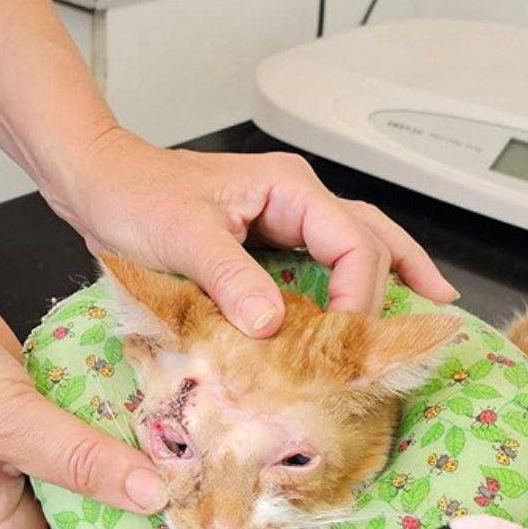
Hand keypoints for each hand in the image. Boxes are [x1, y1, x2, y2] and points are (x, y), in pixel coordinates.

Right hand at [0, 274, 166, 528]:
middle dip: (130, 527)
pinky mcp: (42, 410)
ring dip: (131, 470)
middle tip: (182, 509)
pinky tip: (150, 410)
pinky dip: (118, 425)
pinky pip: (89, 432)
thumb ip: (81, 460)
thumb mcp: (13, 425)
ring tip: (179, 461)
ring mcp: (31, 453)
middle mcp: (18, 497)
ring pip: (92, 480)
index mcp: (0, 524)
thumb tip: (151, 495)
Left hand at [52, 128, 458, 337]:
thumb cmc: (134, 195)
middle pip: (370, 241)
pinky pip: (326, 261)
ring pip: (360, 244)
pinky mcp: (268, 242)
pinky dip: (353, 282)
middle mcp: (297, 199)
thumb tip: (273, 324)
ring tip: (429, 307)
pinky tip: (369, 304)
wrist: (98, 183)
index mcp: (289, 188)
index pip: (353, 243)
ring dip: (394, 275)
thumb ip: (230, 278)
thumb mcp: (183, 237)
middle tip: (392, 344)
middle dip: (385, 292)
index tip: (342, 345)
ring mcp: (285, 218)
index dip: (357, 298)